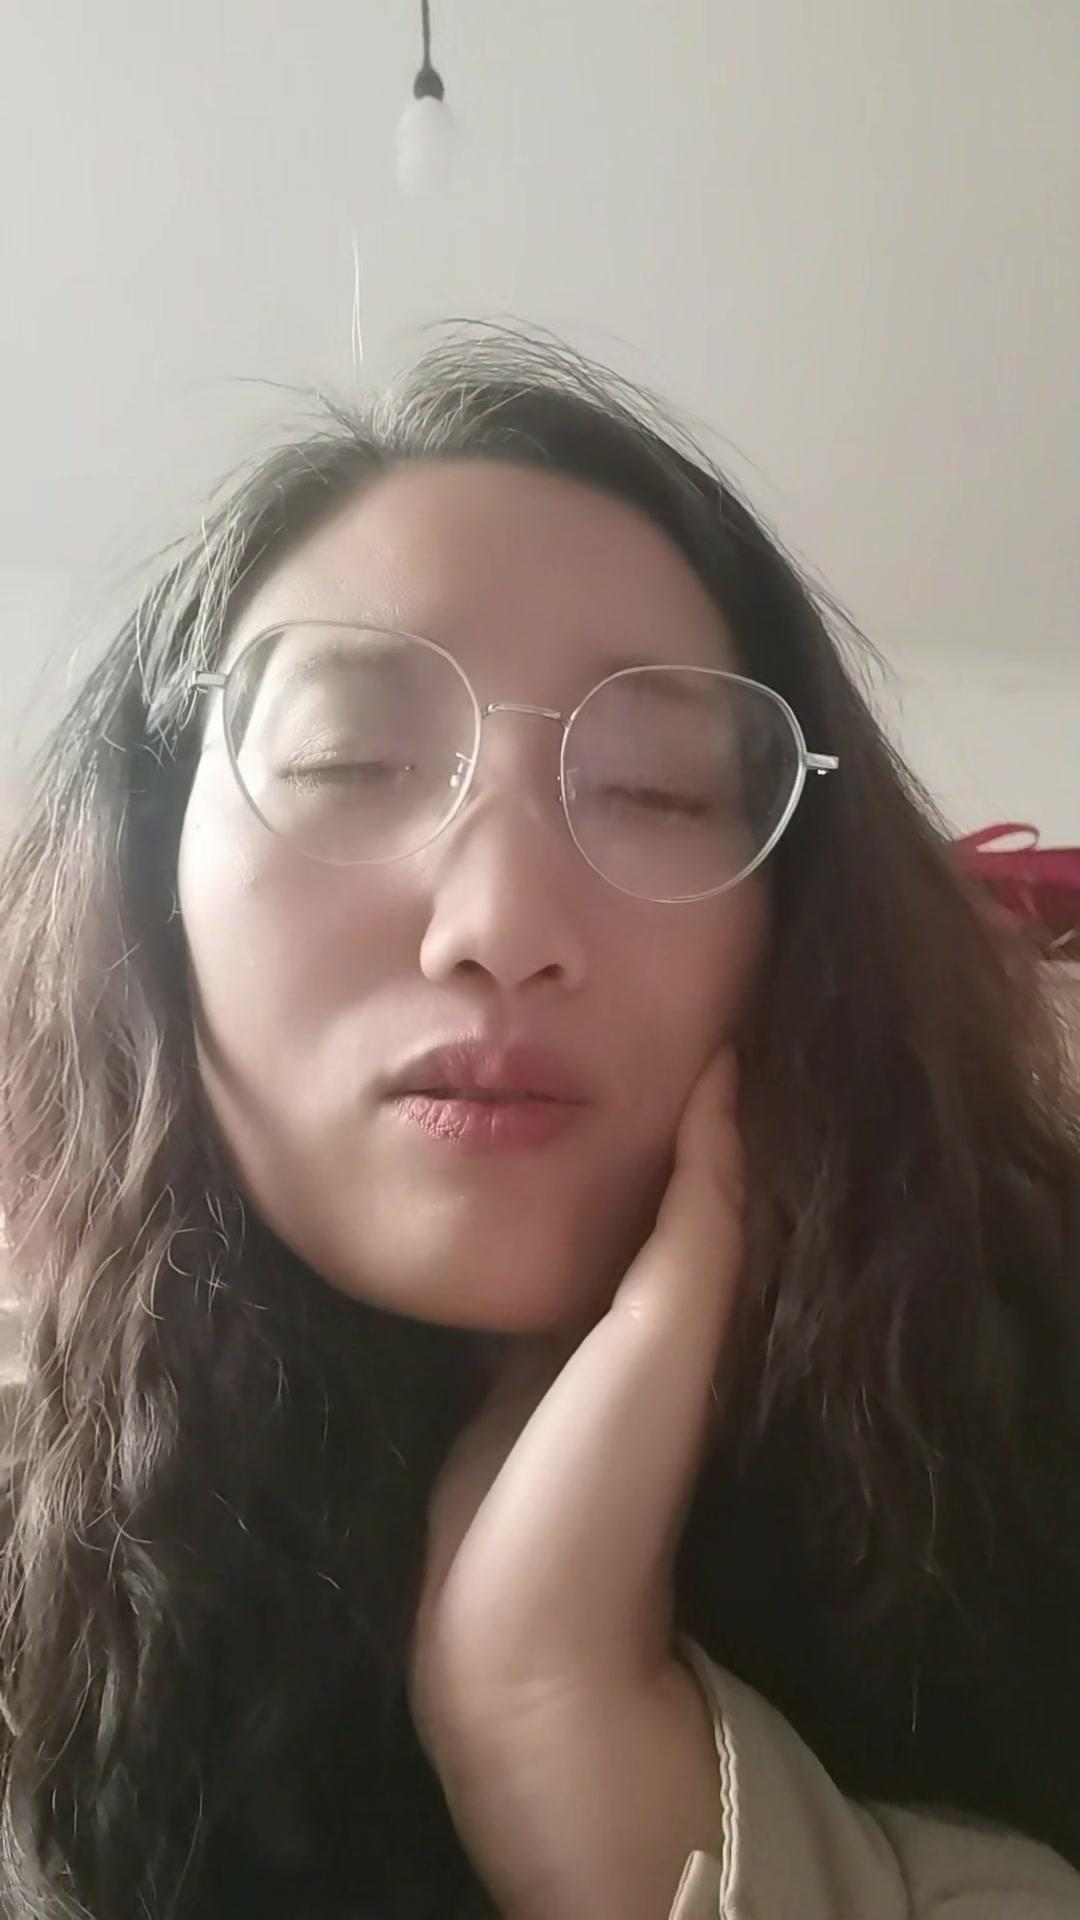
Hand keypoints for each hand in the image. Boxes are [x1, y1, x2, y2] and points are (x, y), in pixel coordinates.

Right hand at [407, 1046, 743, 1915]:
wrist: (520, 1644)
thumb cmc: (607, 1486)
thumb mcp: (666, 1339)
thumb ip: (698, 1221)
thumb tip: (726, 1084)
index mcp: (682, 1311)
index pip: (692, 1177)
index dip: (681, 1098)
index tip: (651, 1008)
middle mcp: (626, 1327)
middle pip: (618, 1197)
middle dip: (595, 1118)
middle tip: (547, 1020)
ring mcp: (552, 1357)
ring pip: (552, 1232)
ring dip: (534, 1166)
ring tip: (489, 1071)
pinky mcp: (485, 1388)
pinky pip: (494, 1281)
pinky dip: (484, 1226)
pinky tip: (448, 1181)